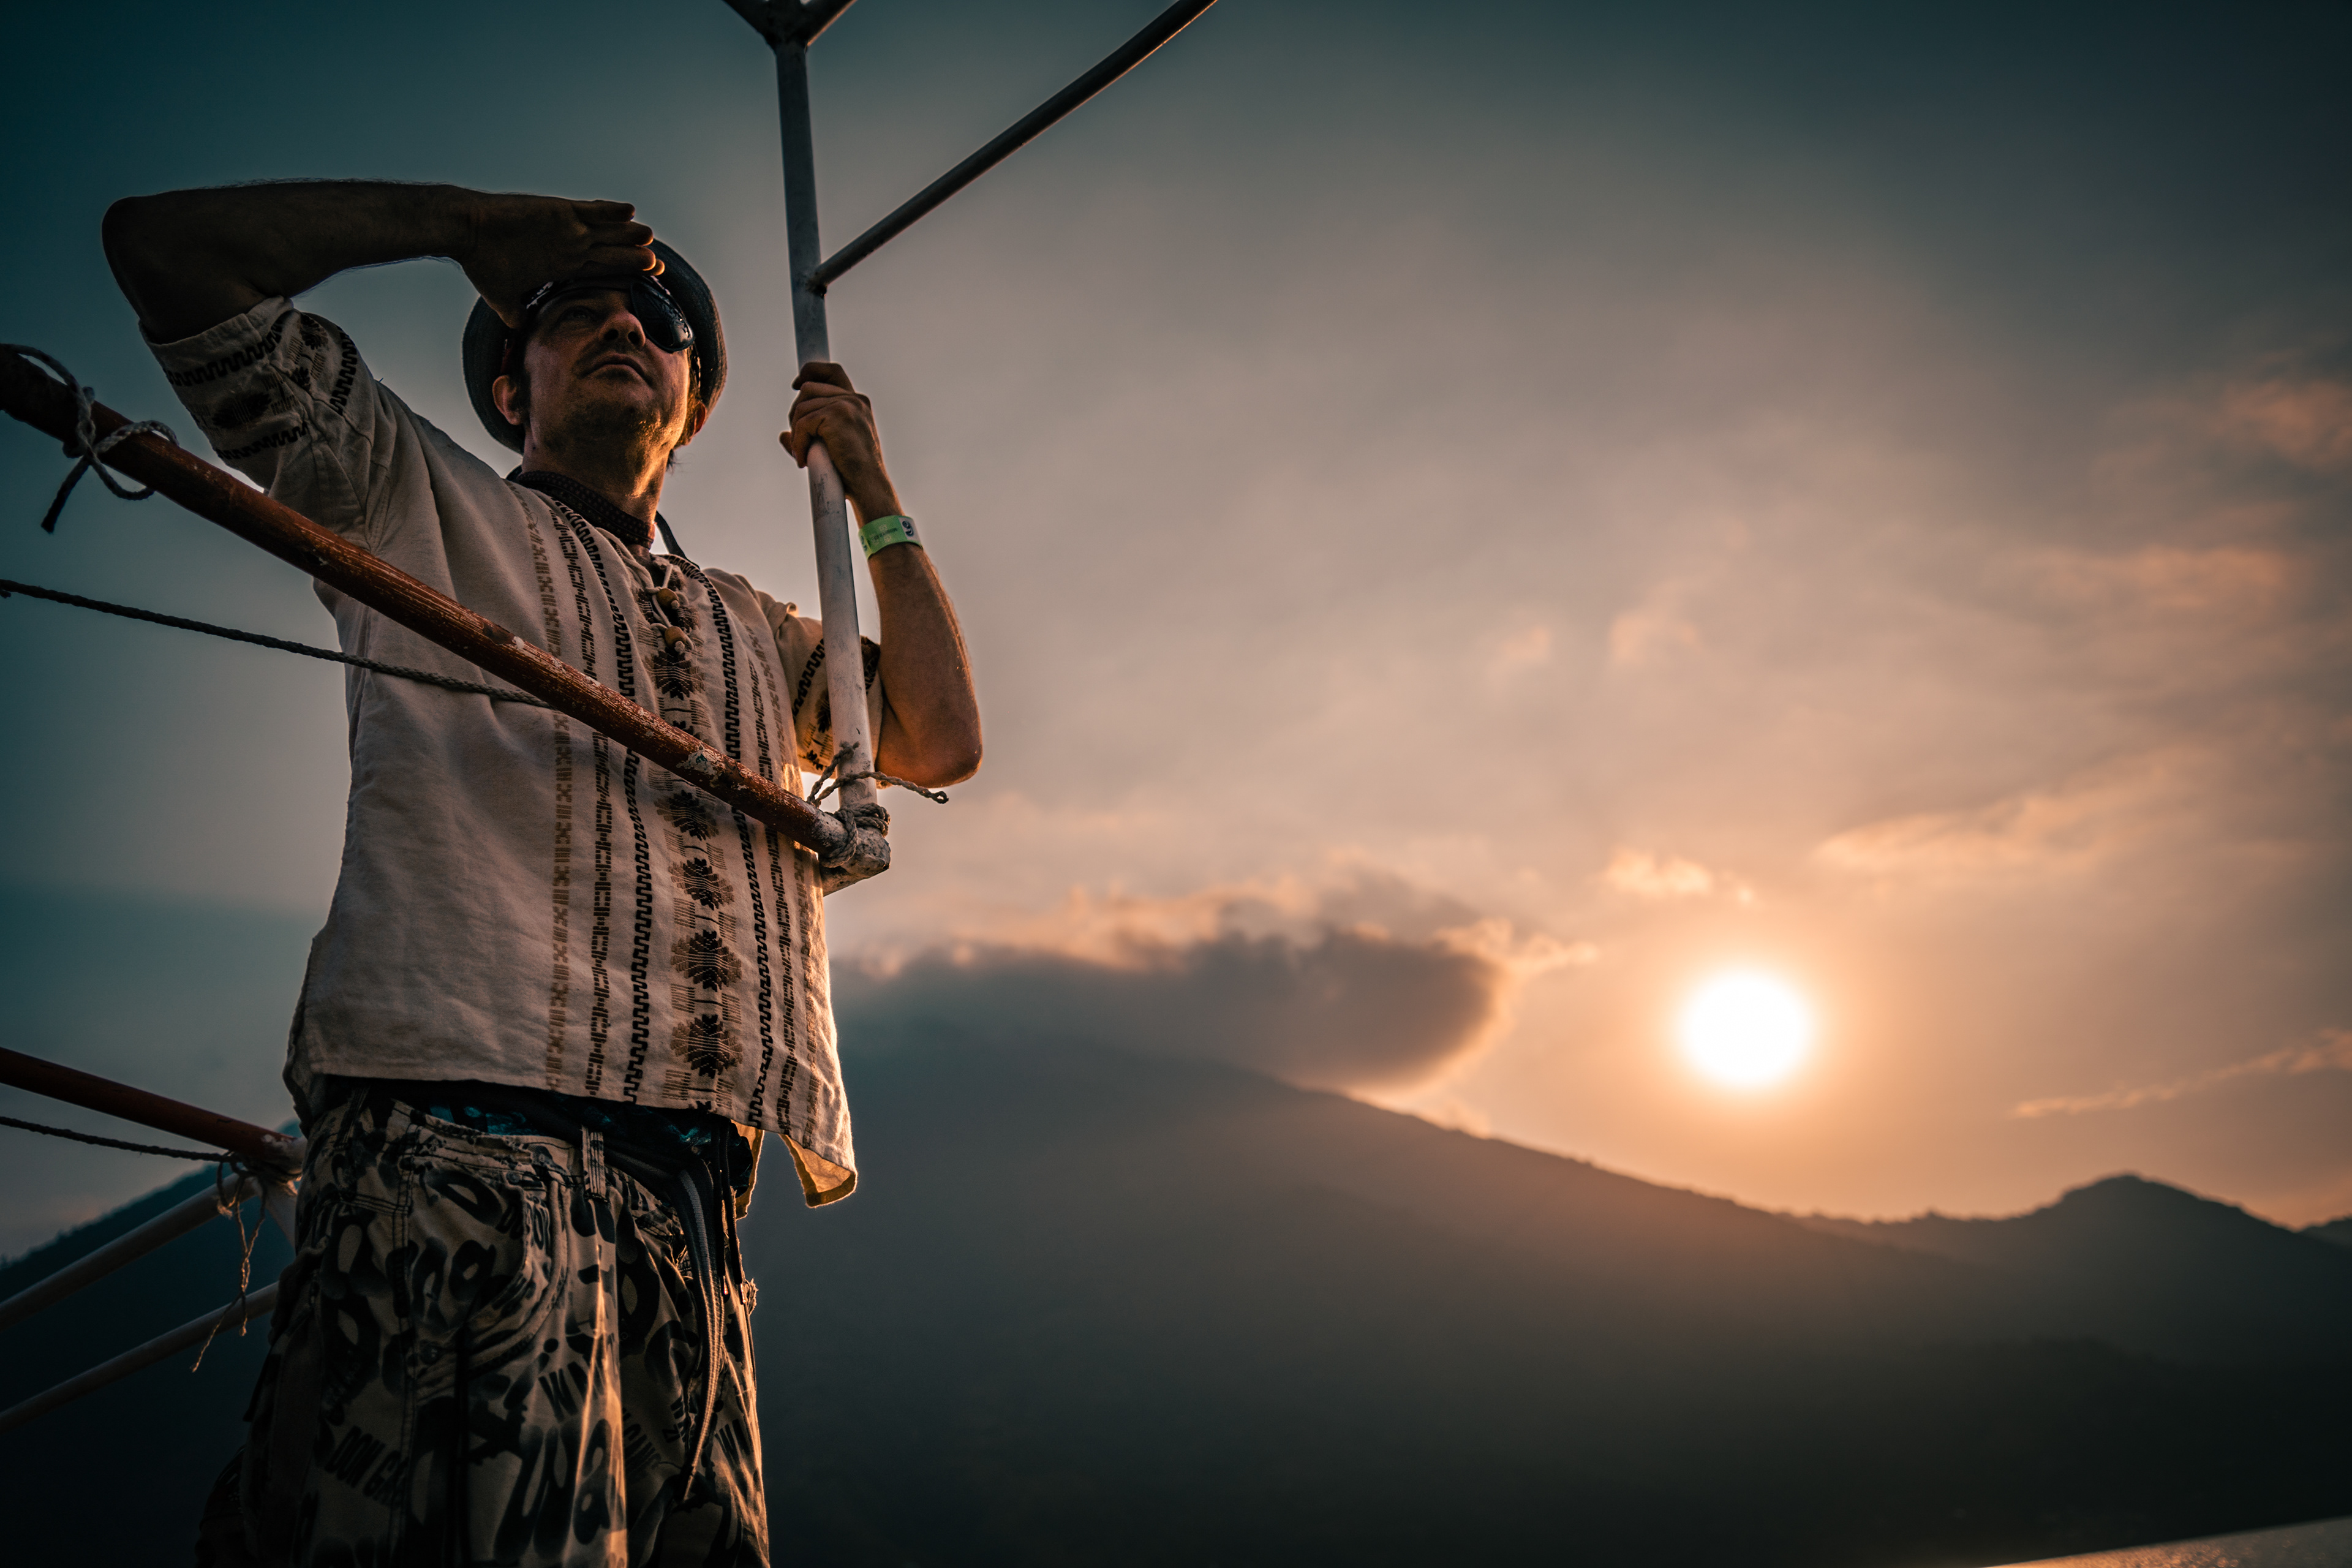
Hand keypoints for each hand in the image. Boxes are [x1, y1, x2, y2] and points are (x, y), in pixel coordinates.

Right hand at [457, 194, 659, 327]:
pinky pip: (590, 210)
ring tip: (649, 236)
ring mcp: (566, 227)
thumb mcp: (502, 297)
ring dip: (628, 234)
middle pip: (610, 252)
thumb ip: (515, 313)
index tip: (641, 285)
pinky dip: (609, 210)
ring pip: (606, 231)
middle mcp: (569, 245)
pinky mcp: (558, 211)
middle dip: (633, 258)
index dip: (622, 276)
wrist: (466, 233)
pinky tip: (629, 210)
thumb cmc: (481, 263)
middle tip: (658, 266)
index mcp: (562, 264)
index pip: (600, 270)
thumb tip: (518, 333)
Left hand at [784, 362, 900, 519]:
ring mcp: (847, 405)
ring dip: (796, 431)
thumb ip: (811, 436)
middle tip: (797, 440)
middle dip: (795, 413)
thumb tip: (783, 435)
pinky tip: (803, 460)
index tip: (795, 383)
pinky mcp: (837, 415)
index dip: (811, 371)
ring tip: (801, 453)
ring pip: (802, 406)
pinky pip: (802, 423)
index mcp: (858, 403)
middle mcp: (855, 399)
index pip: (832, 372)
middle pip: (808, 388)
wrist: (869, 487)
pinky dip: (798, 443)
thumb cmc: (853, 474)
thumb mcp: (833, 449)